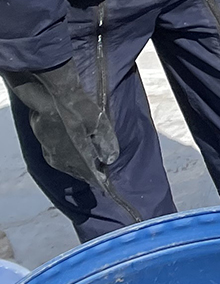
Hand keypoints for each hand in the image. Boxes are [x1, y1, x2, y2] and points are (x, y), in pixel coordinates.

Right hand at [2, 61, 117, 190]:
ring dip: (79, 165)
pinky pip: (60, 158)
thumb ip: (106, 143)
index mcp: (77, 158)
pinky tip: (74, 153)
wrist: (52, 99)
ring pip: (68, 166)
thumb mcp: (100, 124)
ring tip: (89, 164)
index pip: (91, 175)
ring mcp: (51, 154)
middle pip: (78, 172)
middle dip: (90, 172)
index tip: (107, 184)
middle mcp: (62, 161)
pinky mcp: (45, 146)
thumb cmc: (79, 110)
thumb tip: (110, 159)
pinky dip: (69, 158)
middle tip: (101, 171)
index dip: (99, 179)